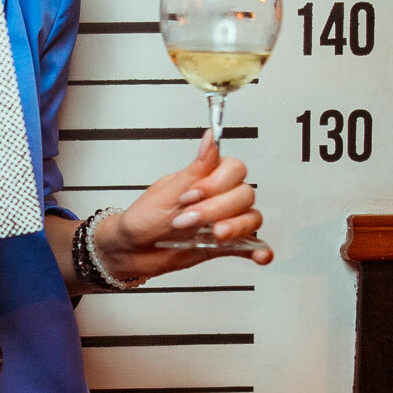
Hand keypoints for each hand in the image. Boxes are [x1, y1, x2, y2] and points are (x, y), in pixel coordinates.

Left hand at [94, 128, 271, 280]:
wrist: (131, 250)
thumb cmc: (144, 218)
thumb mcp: (167, 192)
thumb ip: (196, 169)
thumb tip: (211, 137)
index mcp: (206, 178)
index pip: (234, 170)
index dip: (217, 183)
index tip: (191, 195)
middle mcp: (219, 198)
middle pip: (244, 194)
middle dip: (218, 209)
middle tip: (188, 219)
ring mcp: (224, 221)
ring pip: (251, 218)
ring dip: (237, 227)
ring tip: (214, 236)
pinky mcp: (225, 246)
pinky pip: (250, 246)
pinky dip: (259, 250)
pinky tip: (260, 255)